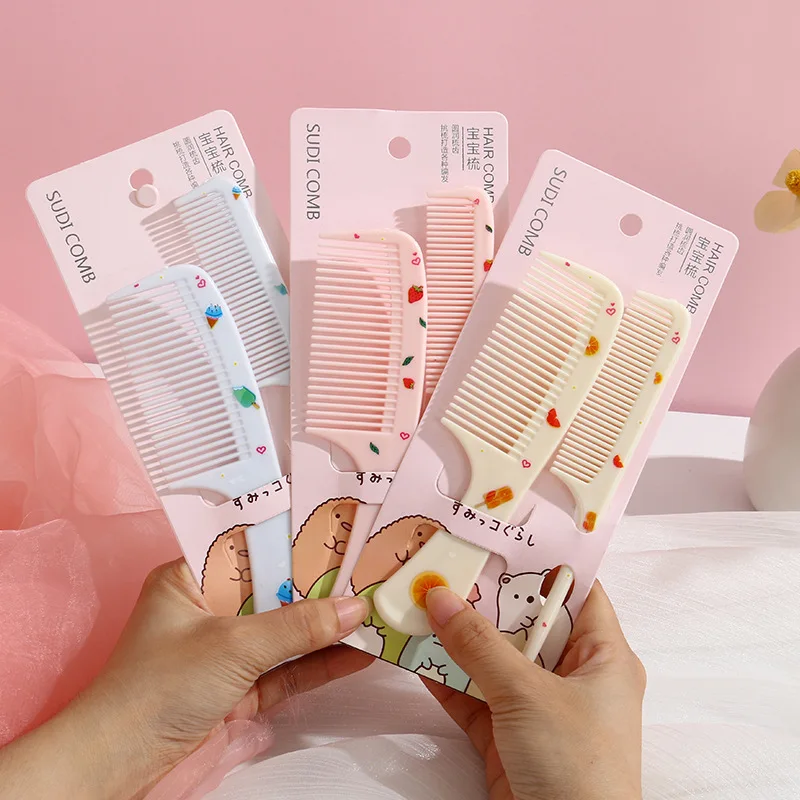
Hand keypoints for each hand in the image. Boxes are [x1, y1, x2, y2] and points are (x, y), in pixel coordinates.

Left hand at [0, 559, 370, 799]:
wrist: (120, 769)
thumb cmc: (162, 685)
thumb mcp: (233, 645)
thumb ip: (297, 626)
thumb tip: (355, 608)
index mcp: (192, 578)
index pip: (253, 548)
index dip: (297, 540)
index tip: (342, 531)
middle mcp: (210, 610)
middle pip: (276, 592)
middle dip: (321, 586)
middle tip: (371, 569)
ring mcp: (227, 653)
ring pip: (286, 633)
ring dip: (328, 627)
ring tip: (376, 609)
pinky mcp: (240, 692)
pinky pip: (287, 670)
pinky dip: (321, 664)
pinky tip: (358, 653)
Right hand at [423, 582, 644, 799]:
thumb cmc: (573, 765)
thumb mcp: (527, 695)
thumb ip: (480, 645)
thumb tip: (438, 597)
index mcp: (603, 657)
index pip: (576, 591)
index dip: (541, 560)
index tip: (497, 534)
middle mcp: (574, 677)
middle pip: (525, 623)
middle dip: (484, 597)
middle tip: (445, 562)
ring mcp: (540, 709)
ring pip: (494, 660)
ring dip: (458, 637)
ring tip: (418, 601)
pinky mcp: (510, 739)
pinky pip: (475, 697)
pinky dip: (447, 678)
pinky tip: (415, 653)